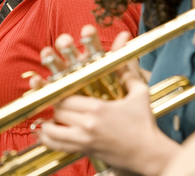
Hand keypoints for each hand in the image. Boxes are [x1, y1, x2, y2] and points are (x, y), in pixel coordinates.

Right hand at [28, 26, 134, 89]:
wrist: (108, 122)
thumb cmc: (115, 97)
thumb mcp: (123, 79)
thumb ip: (121, 57)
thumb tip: (125, 34)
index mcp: (92, 58)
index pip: (90, 43)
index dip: (89, 36)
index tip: (88, 31)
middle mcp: (76, 64)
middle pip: (68, 49)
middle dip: (65, 44)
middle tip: (66, 43)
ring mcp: (64, 77)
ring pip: (55, 64)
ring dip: (50, 58)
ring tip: (47, 54)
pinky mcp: (55, 93)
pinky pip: (45, 87)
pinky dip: (39, 83)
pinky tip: (36, 80)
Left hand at [38, 71, 160, 170]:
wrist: (150, 154)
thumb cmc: (145, 123)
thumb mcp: (139, 94)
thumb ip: (127, 70)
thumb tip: (124, 40)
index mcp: (98, 108)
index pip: (66, 96)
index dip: (59, 92)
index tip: (58, 89)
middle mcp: (88, 124)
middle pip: (58, 111)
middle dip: (55, 105)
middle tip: (57, 102)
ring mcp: (85, 140)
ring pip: (52, 131)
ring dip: (47, 124)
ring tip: (47, 119)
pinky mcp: (85, 151)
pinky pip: (58, 147)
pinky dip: (48, 141)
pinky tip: (45, 135)